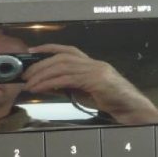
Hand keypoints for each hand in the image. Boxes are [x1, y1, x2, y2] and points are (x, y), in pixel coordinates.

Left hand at [23, 44, 157, 124]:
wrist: (131, 108)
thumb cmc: (110, 102)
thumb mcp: (86, 92)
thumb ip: (69, 86)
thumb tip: (49, 85)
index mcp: (92, 64)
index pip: (67, 50)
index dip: (48, 48)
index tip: (33, 51)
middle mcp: (93, 63)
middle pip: (61, 57)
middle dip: (40, 65)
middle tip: (26, 74)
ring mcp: (96, 70)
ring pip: (62, 66)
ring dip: (43, 74)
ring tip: (30, 84)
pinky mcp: (96, 80)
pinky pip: (68, 79)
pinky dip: (51, 83)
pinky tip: (42, 88)